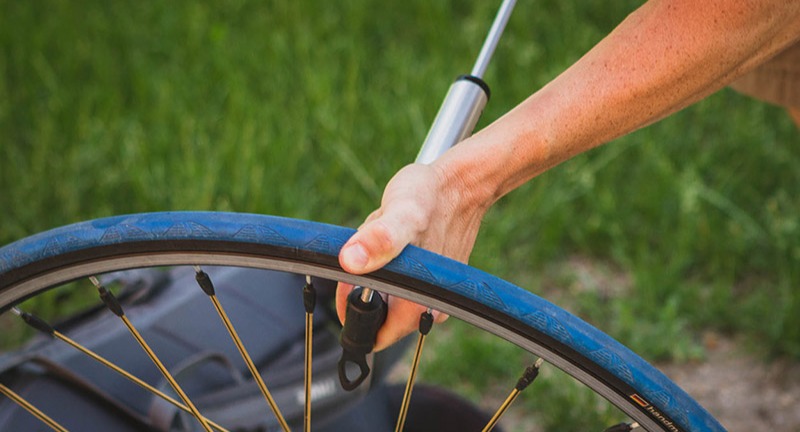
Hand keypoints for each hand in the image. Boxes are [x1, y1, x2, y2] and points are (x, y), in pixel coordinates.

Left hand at [336, 162, 487, 350]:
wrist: (461, 183)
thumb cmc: (431, 196)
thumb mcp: (402, 212)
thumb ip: (379, 238)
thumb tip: (351, 262)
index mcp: (420, 306)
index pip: (374, 334)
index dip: (355, 308)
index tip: (355, 274)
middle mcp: (429, 308)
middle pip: (379, 315)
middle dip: (368, 284)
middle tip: (375, 249)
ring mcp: (432, 296)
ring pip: (387, 296)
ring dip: (379, 271)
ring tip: (389, 239)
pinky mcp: (433, 282)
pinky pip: (399, 281)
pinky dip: (391, 263)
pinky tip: (399, 240)